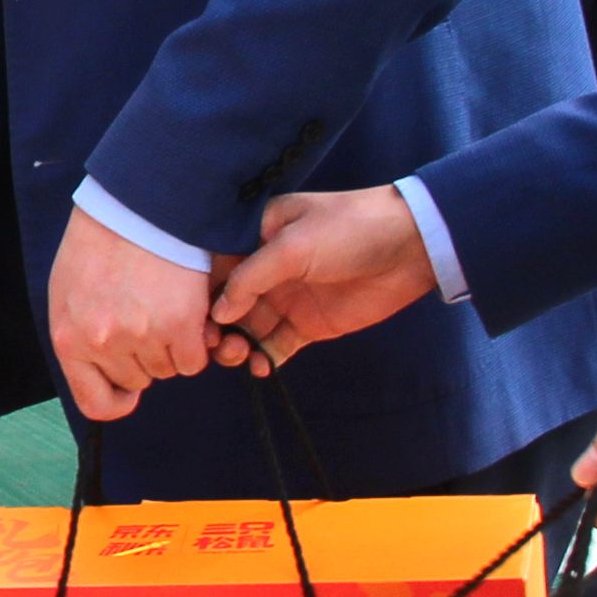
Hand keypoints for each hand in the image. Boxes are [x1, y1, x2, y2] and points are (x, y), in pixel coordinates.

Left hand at [45, 207, 212, 422]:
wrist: (135, 204)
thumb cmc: (98, 245)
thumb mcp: (67, 294)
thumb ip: (80, 340)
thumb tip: (105, 377)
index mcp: (68, 338)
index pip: (95, 404)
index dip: (117, 399)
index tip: (129, 387)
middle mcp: (103, 343)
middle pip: (138, 381)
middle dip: (145, 357)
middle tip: (146, 316)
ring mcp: (142, 335)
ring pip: (168, 370)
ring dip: (171, 346)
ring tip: (162, 304)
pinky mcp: (179, 324)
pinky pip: (194, 360)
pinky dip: (196, 342)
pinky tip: (185, 311)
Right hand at [209, 187, 438, 368]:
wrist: (409, 246)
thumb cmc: (349, 229)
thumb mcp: (293, 245)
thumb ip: (251, 277)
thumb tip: (219, 311)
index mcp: (254, 237)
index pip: (213, 268)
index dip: (198, 295)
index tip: (188, 319)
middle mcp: (265, 268)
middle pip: (225, 304)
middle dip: (214, 326)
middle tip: (216, 344)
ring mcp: (286, 298)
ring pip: (246, 329)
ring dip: (235, 345)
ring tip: (239, 355)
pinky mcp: (307, 325)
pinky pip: (275, 347)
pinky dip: (263, 359)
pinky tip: (261, 367)